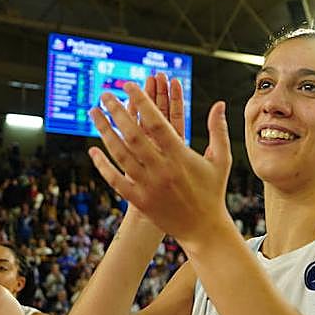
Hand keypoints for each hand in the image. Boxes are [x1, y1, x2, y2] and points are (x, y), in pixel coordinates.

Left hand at [88, 80, 231, 243]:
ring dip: (104, 132)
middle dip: (116, 111)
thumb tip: (219, 104)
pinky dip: (102, 165)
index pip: (156, 122)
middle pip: (133, 134)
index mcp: (180, 155)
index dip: (141, 101)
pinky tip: (93, 150)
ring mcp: (148, 185)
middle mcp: (162, 169)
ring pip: (120, 154)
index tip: (129, 85)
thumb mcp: (221, 159)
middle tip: (104, 94)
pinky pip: (115, 180)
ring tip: (94, 113)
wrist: (203, 229)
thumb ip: (218, 130)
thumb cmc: (213, 191)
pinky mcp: (139, 201)